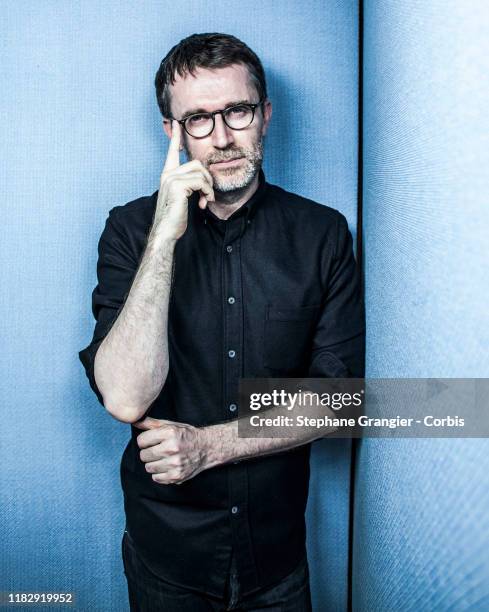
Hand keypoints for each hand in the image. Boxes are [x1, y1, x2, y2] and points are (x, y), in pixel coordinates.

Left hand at [133, 416, 208, 484]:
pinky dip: (160, 473)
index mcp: (170, 433)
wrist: (206, 448)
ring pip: (148, 467)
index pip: (141, 440)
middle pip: (143, 455)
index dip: (145, 441)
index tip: (151, 441)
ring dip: (153, 464)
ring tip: (163, 458)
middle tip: (157, 450)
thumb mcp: (171, 425)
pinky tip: (167, 466)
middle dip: (148, 453)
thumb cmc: (186, 435)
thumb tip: (134, 422)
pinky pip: (156, 478)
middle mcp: (172, 448)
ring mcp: (174, 463)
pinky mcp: (176, 476)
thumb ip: (151, 424)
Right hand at [153, 120, 214, 239]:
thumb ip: (190, 185)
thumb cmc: (175, 218)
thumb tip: (204, 179)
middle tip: (208, 196)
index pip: (172, 152)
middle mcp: (168, 174)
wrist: (166, 231)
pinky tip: (203, 204)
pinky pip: (201, 182)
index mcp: (168, 175)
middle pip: (197, 164)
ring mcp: (171, 179)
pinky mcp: (177, 186)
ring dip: (209, 188)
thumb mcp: (183, 198)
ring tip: (206, 201)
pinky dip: (207, 193)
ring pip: (201, 172)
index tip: (177, 123)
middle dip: (208, 179)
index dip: (175, 137)